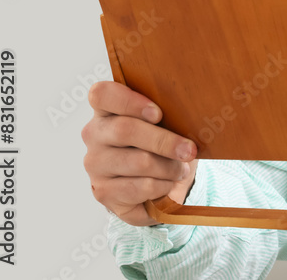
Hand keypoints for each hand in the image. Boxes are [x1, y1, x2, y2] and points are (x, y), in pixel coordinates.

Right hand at [82, 81, 198, 225]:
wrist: (161, 186)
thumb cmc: (164, 147)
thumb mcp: (169, 126)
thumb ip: (169, 114)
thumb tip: (191, 116)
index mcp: (108, 109)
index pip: (102, 94)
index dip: (128, 101)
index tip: (158, 114)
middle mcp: (95, 134)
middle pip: (125, 130)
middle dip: (164, 141)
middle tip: (189, 150)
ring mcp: (95, 163)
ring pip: (138, 161)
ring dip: (168, 168)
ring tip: (181, 169)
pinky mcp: (102, 191)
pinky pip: (139, 187)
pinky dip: (162, 186)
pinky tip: (167, 184)